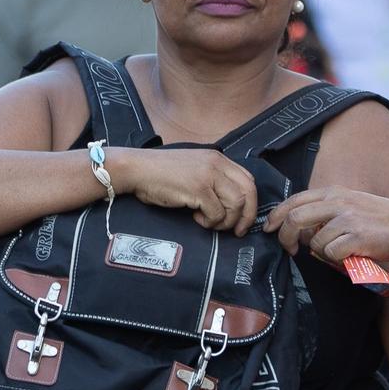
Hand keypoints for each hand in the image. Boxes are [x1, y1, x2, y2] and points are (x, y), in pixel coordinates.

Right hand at [113, 148, 258, 235]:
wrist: (137, 169)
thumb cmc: (161, 173)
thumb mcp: (194, 168)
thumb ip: (213, 179)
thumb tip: (230, 203)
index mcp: (218, 158)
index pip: (249, 180)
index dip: (251, 203)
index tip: (242, 218)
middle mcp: (217, 164)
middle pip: (249, 193)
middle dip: (247, 216)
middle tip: (237, 231)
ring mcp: (208, 176)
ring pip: (236, 205)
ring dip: (226, 221)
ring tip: (210, 223)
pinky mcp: (198, 189)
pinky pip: (217, 213)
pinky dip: (210, 222)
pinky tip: (196, 218)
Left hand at [262, 187, 388, 274]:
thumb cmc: (377, 223)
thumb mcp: (350, 207)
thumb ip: (324, 212)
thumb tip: (298, 230)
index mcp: (334, 192)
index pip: (295, 200)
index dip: (277, 216)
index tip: (269, 229)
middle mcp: (339, 202)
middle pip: (296, 218)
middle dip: (286, 237)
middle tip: (290, 250)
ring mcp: (348, 218)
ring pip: (315, 242)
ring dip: (323, 253)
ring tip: (340, 252)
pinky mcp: (357, 237)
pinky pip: (331, 254)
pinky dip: (336, 260)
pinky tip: (350, 255)